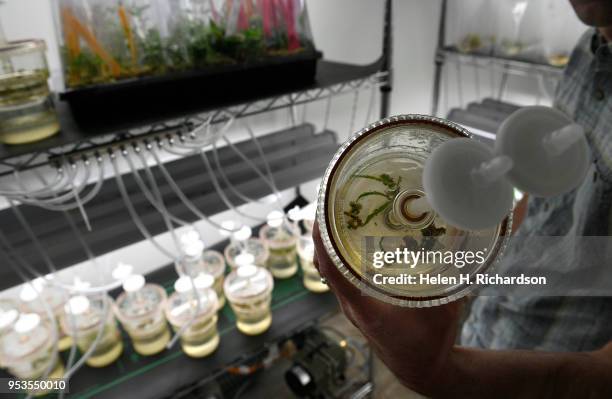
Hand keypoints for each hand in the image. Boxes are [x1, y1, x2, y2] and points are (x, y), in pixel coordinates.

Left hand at [312, 222, 463, 394]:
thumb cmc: (431, 343)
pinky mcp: (357, 305)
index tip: (321, 213)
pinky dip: (339, 256)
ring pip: (329, 271)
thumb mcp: (444, 307)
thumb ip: (453, 274)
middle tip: (330, 202)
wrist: (424, 370)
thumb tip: (462, 239)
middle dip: (322, 233)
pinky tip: (351, 240)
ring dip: (328, 244)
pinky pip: (340, 277)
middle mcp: (352, 305)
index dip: (322, 240)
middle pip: (324, 265)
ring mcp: (352, 306)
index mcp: (365, 307)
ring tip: (336, 215)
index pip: (332, 269)